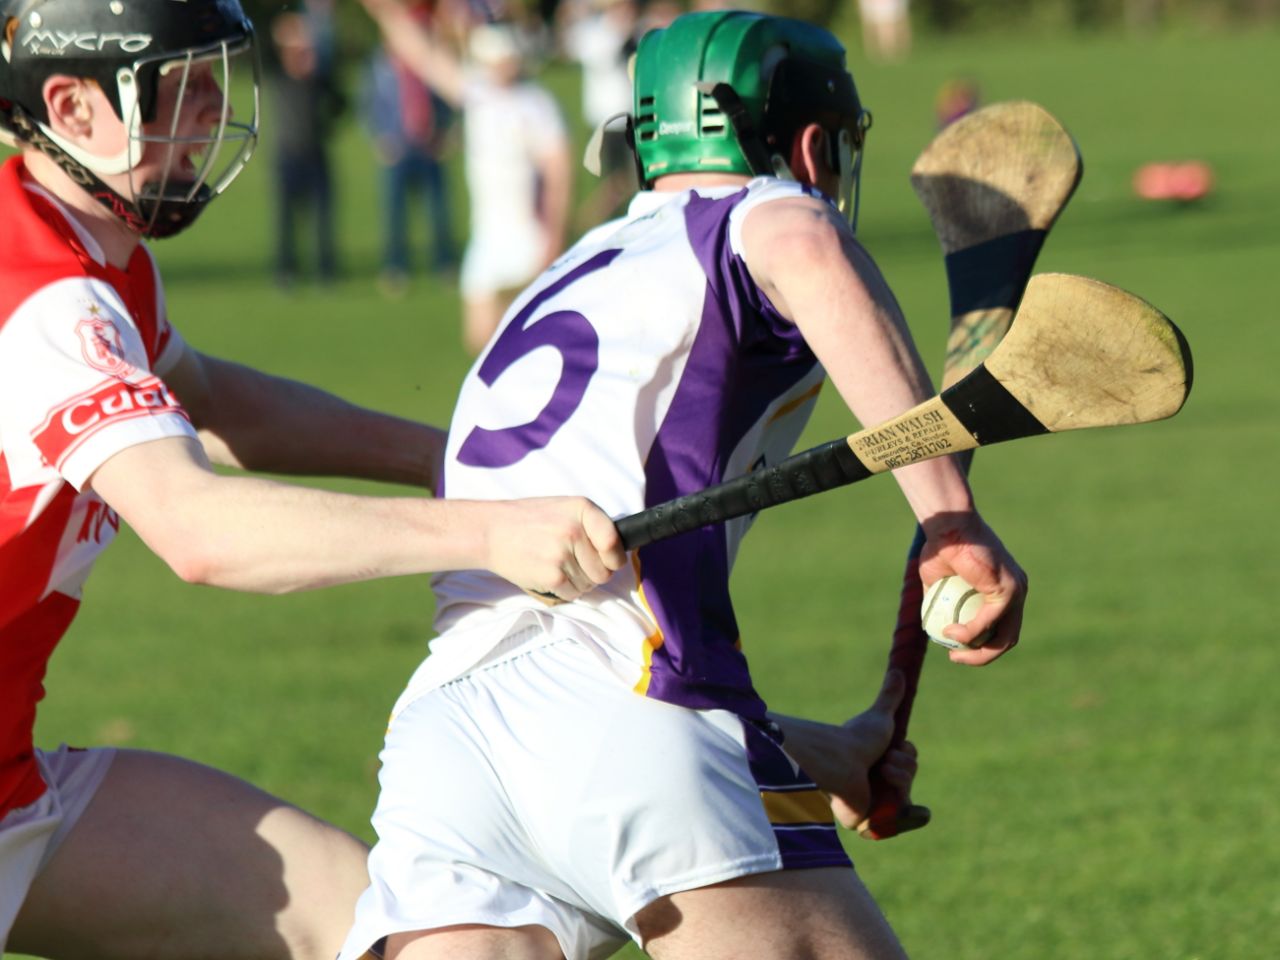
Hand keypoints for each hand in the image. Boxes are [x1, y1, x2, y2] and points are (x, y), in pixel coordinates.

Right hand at [485, 496, 624, 600]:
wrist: (490, 531)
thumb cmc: (529, 520)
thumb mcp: (564, 509)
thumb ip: (591, 525)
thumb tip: (617, 553)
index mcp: (582, 509)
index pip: (614, 541)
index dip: (615, 557)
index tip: (611, 561)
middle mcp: (575, 530)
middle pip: (604, 571)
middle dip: (593, 574)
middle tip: (573, 565)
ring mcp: (563, 554)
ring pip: (589, 585)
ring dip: (577, 584)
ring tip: (556, 567)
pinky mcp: (552, 576)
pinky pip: (573, 595)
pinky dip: (564, 592)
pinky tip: (549, 576)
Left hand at [770, 671, 918, 831]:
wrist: (841, 764)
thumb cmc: (857, 739)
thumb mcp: (880, 715)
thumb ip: (890, 696)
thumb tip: (900, 671)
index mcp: (877, 759)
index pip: (909, 760)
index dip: (906, 753)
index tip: (894, 746)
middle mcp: (875, 779)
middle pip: (910, 774)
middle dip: (903, 765)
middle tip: (884, 760)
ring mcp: (874, 800)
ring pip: (907, 792)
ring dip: (899, 778)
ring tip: (879, 772)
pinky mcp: (873, 819)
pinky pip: (903, 817)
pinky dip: (904, 809)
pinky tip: (890, 795)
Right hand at [919, 511, 1027, 664]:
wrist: (948, 527)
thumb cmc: (940, 547)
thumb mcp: (937, 581)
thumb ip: (940, 602)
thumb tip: (933, 626)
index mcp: (1004, 588)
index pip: (1001, 627)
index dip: (979, 645)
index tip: (954, 650)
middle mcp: (1016, 591)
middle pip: (1007, 637)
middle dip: (981, 655)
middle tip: (955, 657)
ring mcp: (1016, 591)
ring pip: (1005, 636)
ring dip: (979, 652)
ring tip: (953, 652)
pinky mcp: (1009, 590)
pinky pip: (989, 621)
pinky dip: (970, 632)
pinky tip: (951, 633)